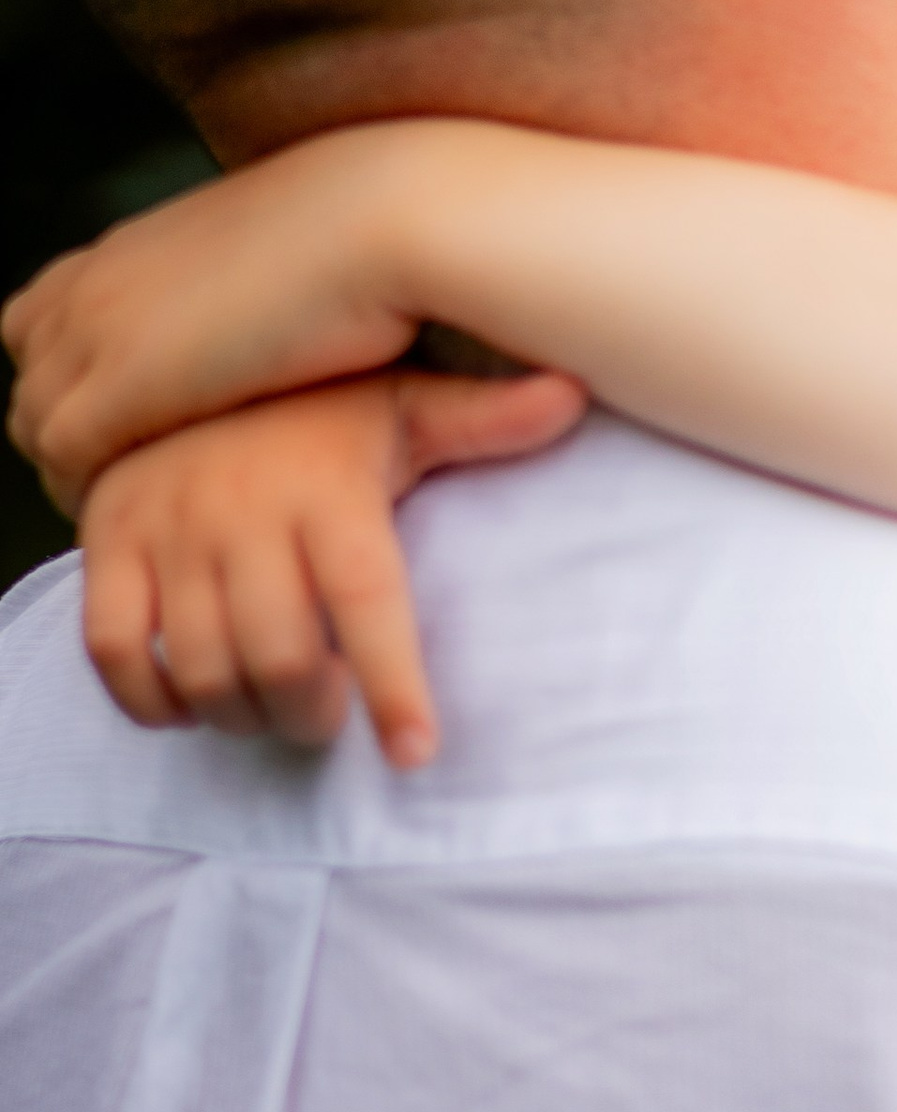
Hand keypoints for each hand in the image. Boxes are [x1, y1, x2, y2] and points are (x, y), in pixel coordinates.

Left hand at [4, 122, 457, 511]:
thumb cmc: (369, 233)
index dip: (70, 369)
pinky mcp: (119, 389)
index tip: (119, 410)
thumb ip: (244, 284)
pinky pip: (66, 460)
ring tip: (134, 507)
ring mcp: (97, 334)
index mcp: (129, 247)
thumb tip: (279, 310)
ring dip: (74, 468)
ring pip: (36, 421)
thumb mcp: (282, 251)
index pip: (40, 315)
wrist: (385, 220)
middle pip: (32, 373)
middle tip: (121, 475)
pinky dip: (89, 490)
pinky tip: (146, 514)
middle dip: (65, 423)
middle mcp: (95, 285)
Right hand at [80, 367, 584, 762]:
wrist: (183, 358)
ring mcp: (166, 530)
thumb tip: (575, 394)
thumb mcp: (400, 402)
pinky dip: (154, 698)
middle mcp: (242, 512)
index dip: (393, 685)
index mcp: (327, 489)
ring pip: (204, 668)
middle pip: (282, 657)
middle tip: (331, 710)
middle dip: (315, 713)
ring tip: (278, 702)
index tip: (417, 752)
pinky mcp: (106, 544)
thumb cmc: (313, 406)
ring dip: (247, 714)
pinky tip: (194, 697)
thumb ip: (482, 418)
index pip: (366, 600)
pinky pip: (115, 650)